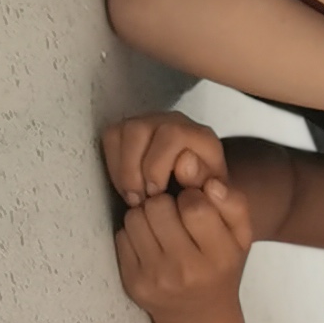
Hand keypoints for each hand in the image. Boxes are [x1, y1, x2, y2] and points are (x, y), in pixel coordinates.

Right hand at [100, 112, 232, 209]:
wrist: (199, 186)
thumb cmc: (205, 193)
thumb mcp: (212, 193)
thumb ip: (202, 180)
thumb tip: (183, 165)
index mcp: (199, 135)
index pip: (171, 135)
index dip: (156, 165)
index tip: (155, 193)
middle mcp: (174, 121)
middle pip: (138, 129)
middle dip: (132, 169)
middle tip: (138, 200)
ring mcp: (150, 122)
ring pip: (121, 131)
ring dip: (120, 169)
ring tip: (131, 196)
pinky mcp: (131, 129)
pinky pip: (111, 137)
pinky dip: (112, 165)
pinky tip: (125, 186)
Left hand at [114, 177, 252, 322]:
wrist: (198, 318)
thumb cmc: (220, 268)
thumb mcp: (240, 237)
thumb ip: (232, 204)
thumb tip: (209, 183)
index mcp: (219, 257)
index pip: (194, 206)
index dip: (190, 196)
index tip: (193, 206)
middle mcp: (186, 270)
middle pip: (158, 206)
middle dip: (164, 202)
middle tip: (173, 216)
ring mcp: (155, 278)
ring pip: (135, 217)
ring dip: (145, 215)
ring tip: (160, 228)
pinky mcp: (133, 283)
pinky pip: (122, 236)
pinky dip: (133, 234)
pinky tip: (149, 245)